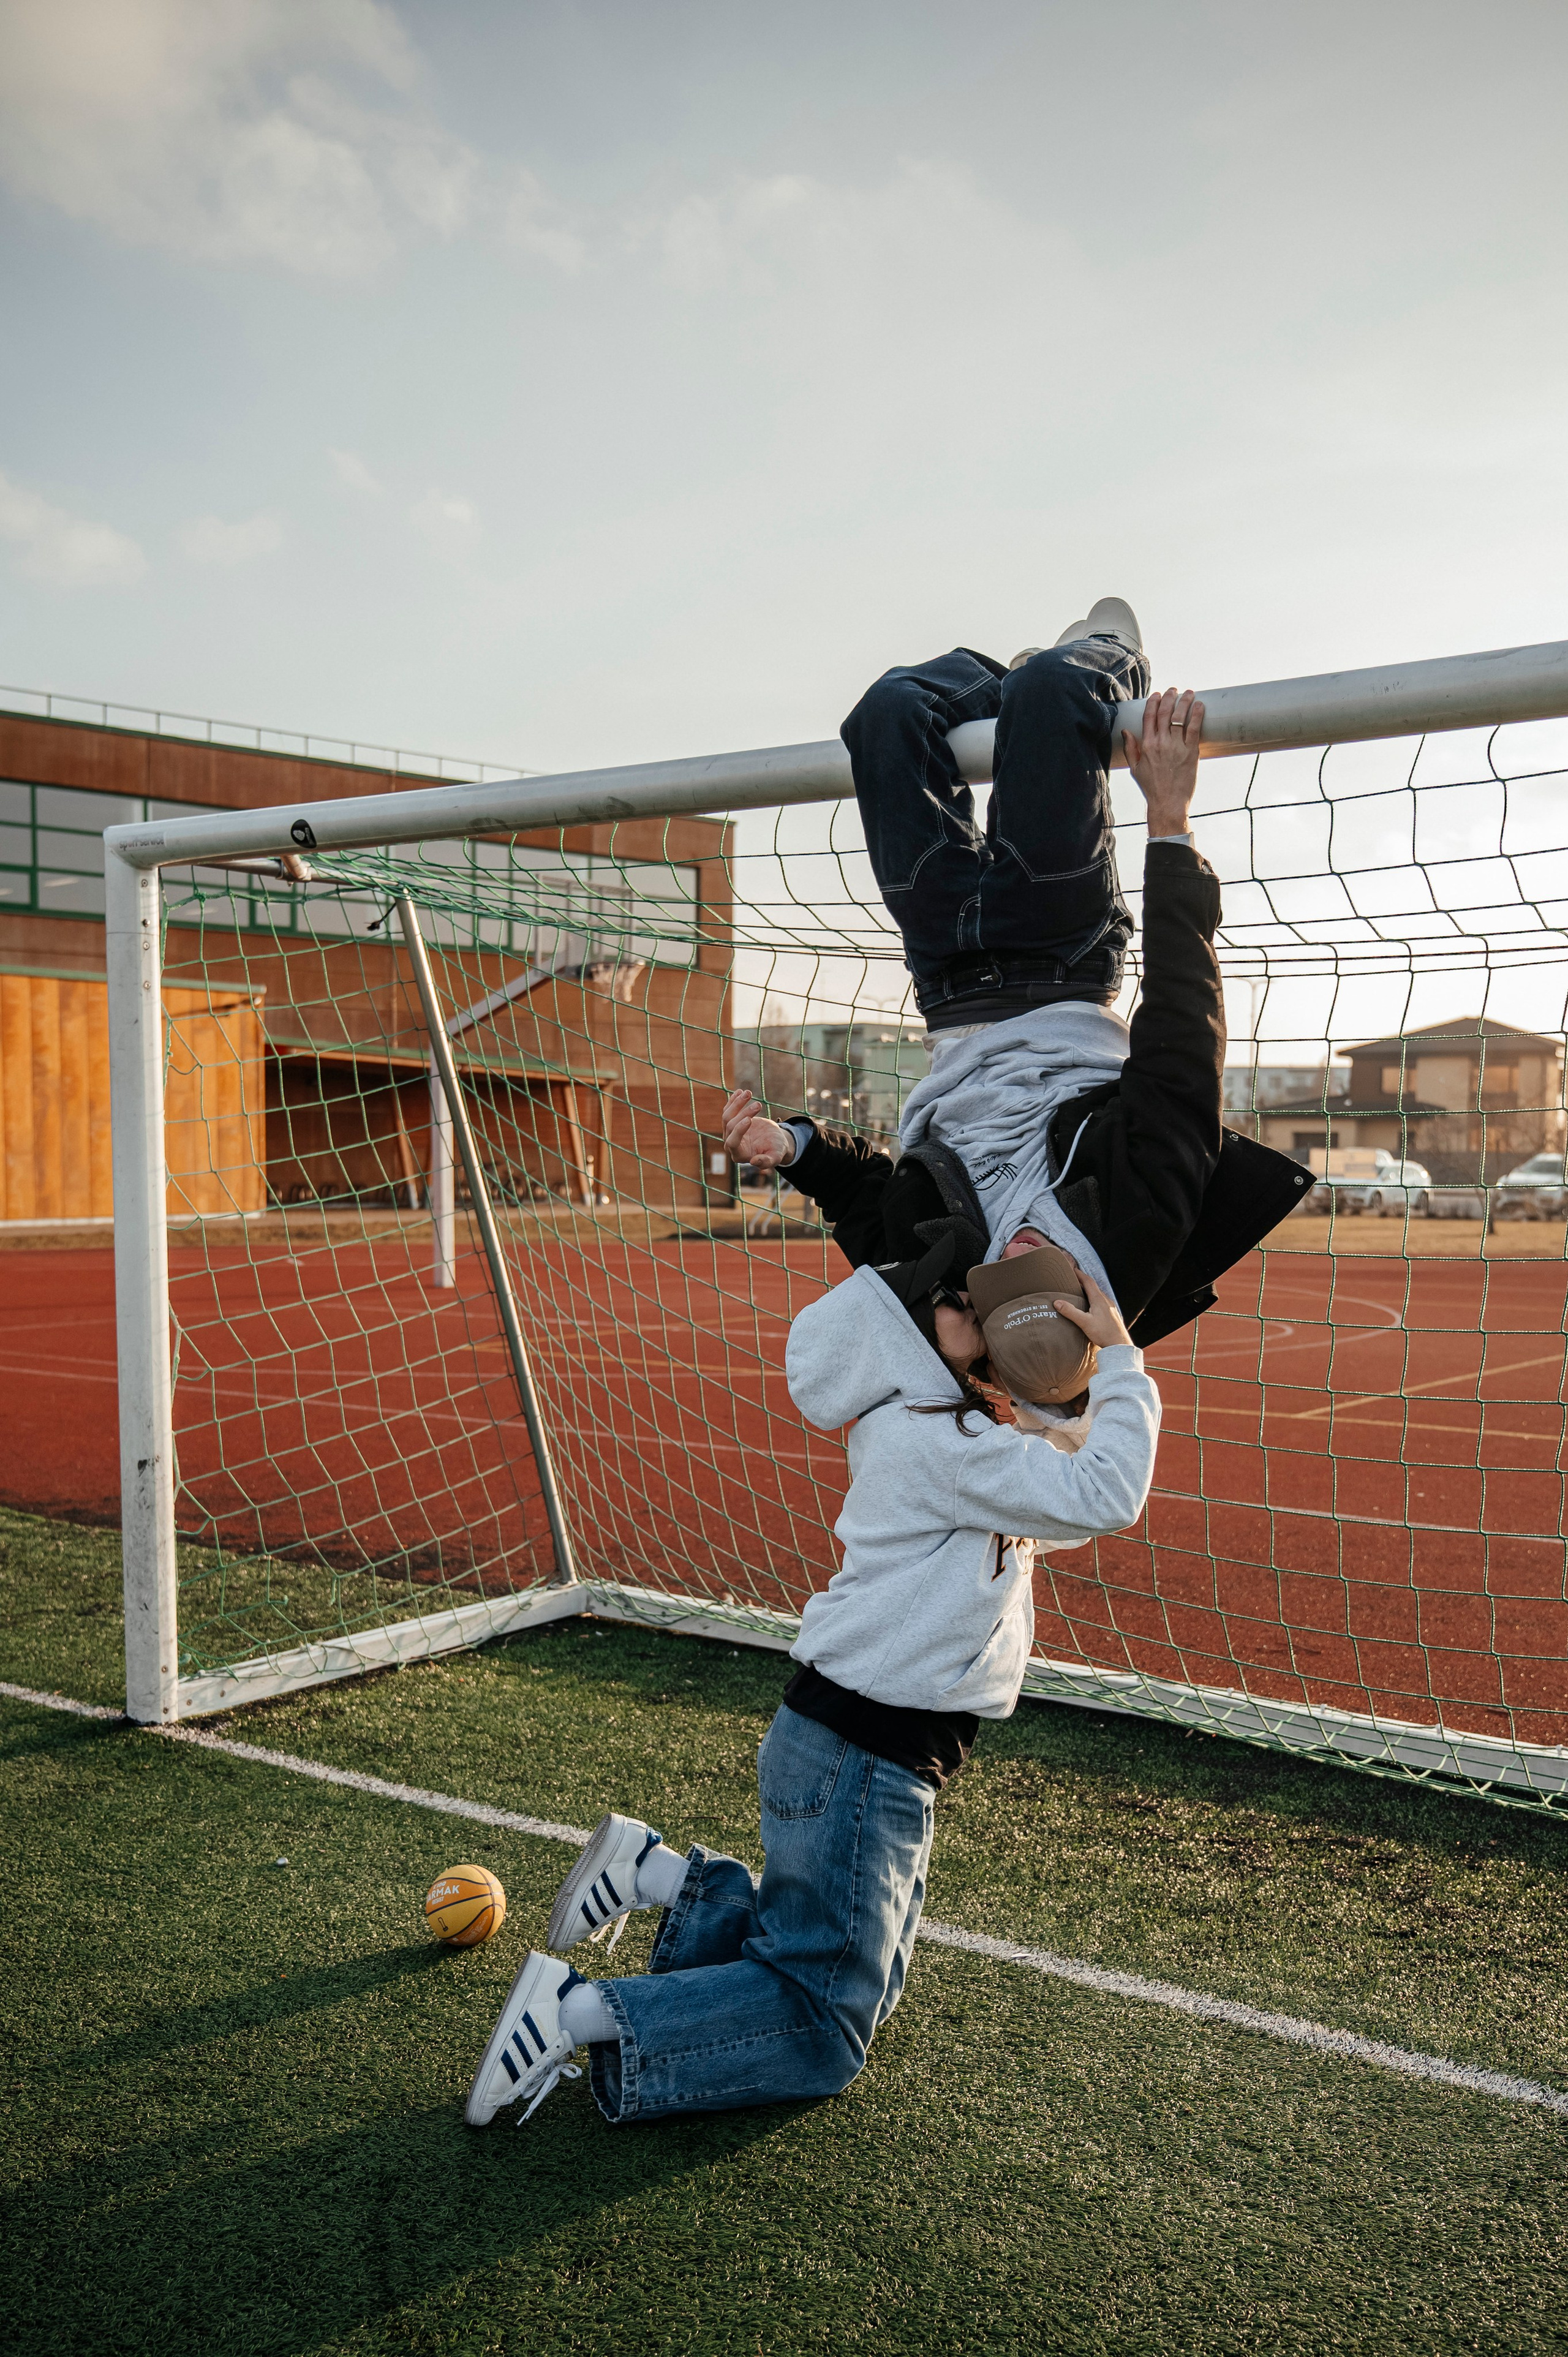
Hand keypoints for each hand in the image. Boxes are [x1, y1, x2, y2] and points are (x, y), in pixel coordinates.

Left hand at [722, 1087, 796, 1170]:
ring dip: (737, 1103)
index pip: (732, 1142)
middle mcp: (730, 1144)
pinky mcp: (731, 1122)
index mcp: (739, 1154)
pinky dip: (733, 1100)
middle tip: (759, 1105)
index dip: (739, 1131)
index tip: (749, 1119)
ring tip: (749, 1093)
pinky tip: (739, 1091)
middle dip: (745, 1113)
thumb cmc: (776, 1150)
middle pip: (731, 1126)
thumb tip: (754, 1162)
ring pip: (727, 1116)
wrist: (775, 1141)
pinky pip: (728, 1109)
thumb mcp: (775, 1157)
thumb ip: (766, 1162)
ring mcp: (729, 1132)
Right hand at [1052, 1265, 1131, 1350]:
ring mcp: (1111, 1307)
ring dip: (1090, 1291)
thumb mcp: (1084, 1322)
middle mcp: (1106, 1301)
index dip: (1080, 1274)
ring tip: (1081, 1292)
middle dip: (1084, 1281)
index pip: (1088, 1282)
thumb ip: (1070, 1312)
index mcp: (1099, 1300)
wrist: (1120, 1345)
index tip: (1073, 1269)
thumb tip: (1057, 1302)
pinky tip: (1092, 1307)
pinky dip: (1095, 1299)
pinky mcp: (1113, 1314)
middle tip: (1074, 1279)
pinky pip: (1103, 1302)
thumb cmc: (1103, 1334)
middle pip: (1094, 1287)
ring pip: (1099, 1295)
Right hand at [1121, 687, 1204, 838]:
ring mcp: (1176, 746)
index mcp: (1146, 745)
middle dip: (1170, 697)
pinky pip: (1194, 728)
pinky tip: (1199, 705)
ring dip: (1185, 701)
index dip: (1153, 702)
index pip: (1149, 716)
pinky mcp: (1191, 752)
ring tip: (1189, 693)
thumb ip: (1130, 749)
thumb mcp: (1135, 769)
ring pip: (1180, 716)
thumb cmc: (1152, 788)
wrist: (1168, 803)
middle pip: (1164, 712)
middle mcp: (1161, 743)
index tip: (1157, 694)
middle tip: (1174, 690)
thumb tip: (1126, 731)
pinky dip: (1196, 714)